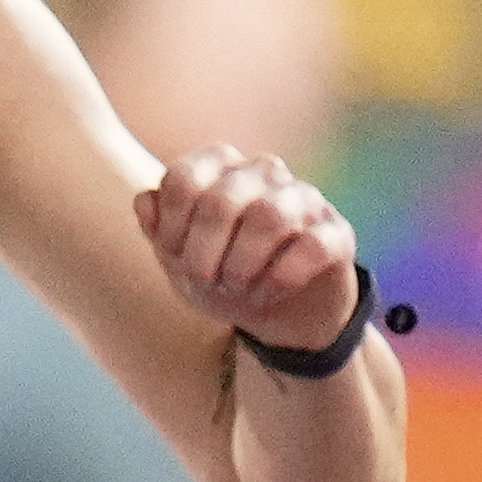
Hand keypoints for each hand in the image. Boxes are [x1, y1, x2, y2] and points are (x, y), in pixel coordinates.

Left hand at [138, 146, 359, 356]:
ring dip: (241, 264)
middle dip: (201, 252)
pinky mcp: (337, 232)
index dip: (170, 225)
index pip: (183, 178)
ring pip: (270, 216)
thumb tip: (144, 199)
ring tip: (235, 286)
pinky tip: (267, 292)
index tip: (172, 256)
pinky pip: (312, 246)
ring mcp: (304, 198)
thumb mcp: (178, 259)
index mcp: (218, 168)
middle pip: (221, 200)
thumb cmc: (219, 276)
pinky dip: (281, 277)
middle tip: (202, 280)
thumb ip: (158, 229)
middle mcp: (262, 173)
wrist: (276, 314)